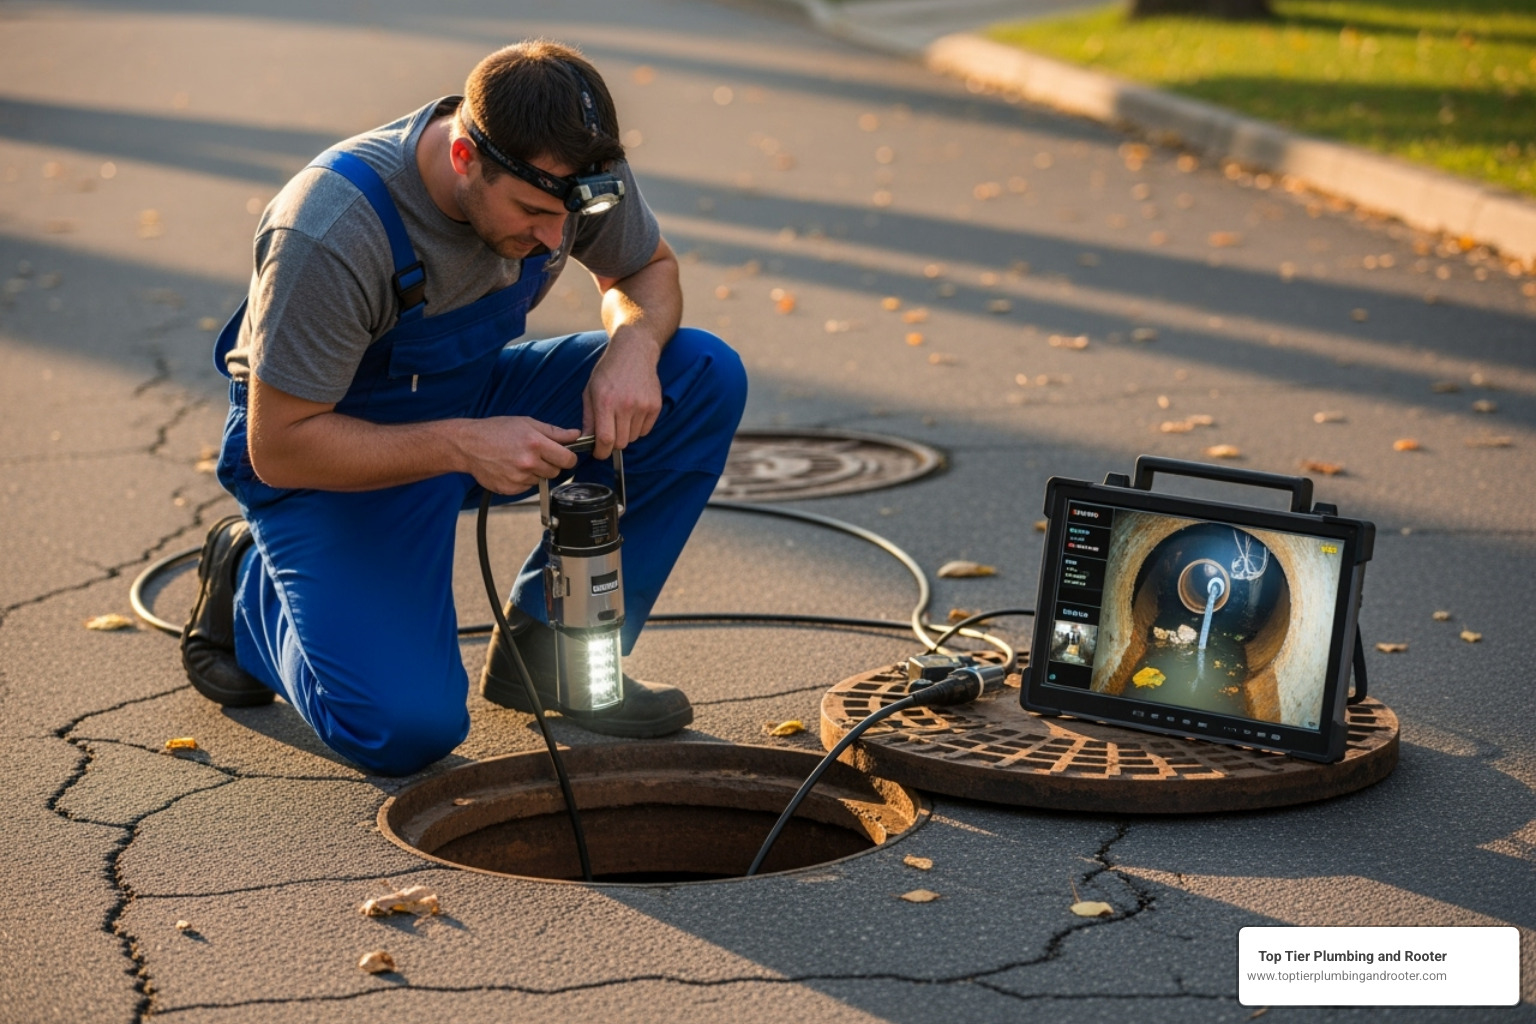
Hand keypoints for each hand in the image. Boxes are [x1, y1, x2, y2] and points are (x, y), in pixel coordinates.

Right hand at [458, 417, 579, 494]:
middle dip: (551, 464)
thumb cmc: (496, 430)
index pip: (568, 460)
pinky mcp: (510, 489)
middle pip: (556, 472)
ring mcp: (518, 478)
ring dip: (536, 472)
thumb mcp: (527, 423)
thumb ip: (555, 432)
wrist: (468, 444)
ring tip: (519, 459)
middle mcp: (528, 463)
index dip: (568, 457)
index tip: (563, 455)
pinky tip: (511, 468)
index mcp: (536, 444)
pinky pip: (527, 488)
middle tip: (536, 454)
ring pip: (541, 480)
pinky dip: (523, 480)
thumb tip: (577, 435)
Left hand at [582, 336, 662, 458]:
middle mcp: (625, 405)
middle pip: (621, 443)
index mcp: (605, 402)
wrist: (634, 351)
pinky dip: (638, 428)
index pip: (605, 439)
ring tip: (622, 417)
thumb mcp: (590, 390)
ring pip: (634, 438)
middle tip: (610, 434)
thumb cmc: (608, 370)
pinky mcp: (655, 406)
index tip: (599, 453)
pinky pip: (645, 430)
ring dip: (626, 434)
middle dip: (613, 444)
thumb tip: (587, 439)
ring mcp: (642, 406)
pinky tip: (633, 413)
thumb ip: (588, 417)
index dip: (601, 452)